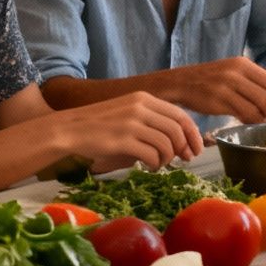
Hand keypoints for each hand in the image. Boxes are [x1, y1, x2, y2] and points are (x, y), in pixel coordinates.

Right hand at [56, 92, 203, 171]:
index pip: (180, 114)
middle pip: (177, 129)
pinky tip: (149, 166)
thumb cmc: (99, 124)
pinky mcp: (123, 140)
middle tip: (183, 159)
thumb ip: (150, 119)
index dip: (192, 133)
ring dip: (167, 158)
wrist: (69, 129)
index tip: (195, 148)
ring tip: (159, 163)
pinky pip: (151, 154)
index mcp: (144, 98)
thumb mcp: (127, 111)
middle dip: (184, 147)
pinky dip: (155, 163)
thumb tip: (178, 139)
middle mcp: (140, 107)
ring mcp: (131, 123)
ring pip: (167, 143)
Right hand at [164, 56, 265, 123]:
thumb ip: (253, 84)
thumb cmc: (209, 81)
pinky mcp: (217, 100)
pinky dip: (251, 120)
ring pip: (258, 106)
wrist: (180, 83)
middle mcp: (237, 72)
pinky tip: (250, 121)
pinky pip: (243, 113)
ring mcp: (226, 86)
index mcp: (244, 64)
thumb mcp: (232, 74)